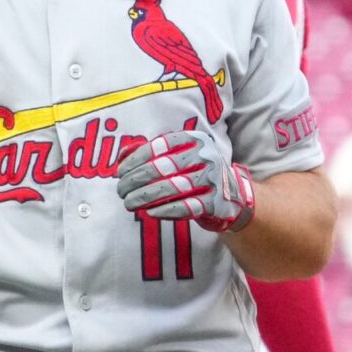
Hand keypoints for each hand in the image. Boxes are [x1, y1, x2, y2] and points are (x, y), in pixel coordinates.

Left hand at [116, 129, 253, 232]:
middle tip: (121, 190)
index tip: (119, 172)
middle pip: (162, 168)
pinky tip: (150, 212)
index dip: (135, 159)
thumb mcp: (179, 155)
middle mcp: (205, 156)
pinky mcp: (215, 202)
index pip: (158, 146)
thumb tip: (122, 155)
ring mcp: (212, 179)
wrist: (232, 195)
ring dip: (145, 197)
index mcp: (194, 139)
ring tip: (129, 203)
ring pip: (171, 188)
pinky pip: (186, 207)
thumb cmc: (196, 172)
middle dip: (135, 180)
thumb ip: (151, 152)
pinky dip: (165, 210)